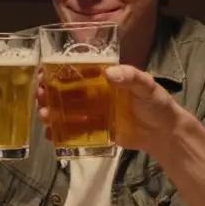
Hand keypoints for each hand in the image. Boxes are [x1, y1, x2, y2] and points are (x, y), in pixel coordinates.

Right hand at [36, 64, 181, 154]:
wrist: (165, 134)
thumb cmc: (157, 103)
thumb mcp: (147, 85)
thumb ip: (131, 77)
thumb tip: (110, 73)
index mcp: (103, 78)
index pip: (75, 70)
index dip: (56, 70)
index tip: (43, 72)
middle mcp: (94, 93)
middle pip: (64, 90)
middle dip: (47, 92)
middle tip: (39, 95)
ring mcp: (93, 113)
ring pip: (65, 110)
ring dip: (50, 112)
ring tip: (44, 116)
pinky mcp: (95, 131)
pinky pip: (74, 131)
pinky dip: (60, 133)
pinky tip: (50, 135)